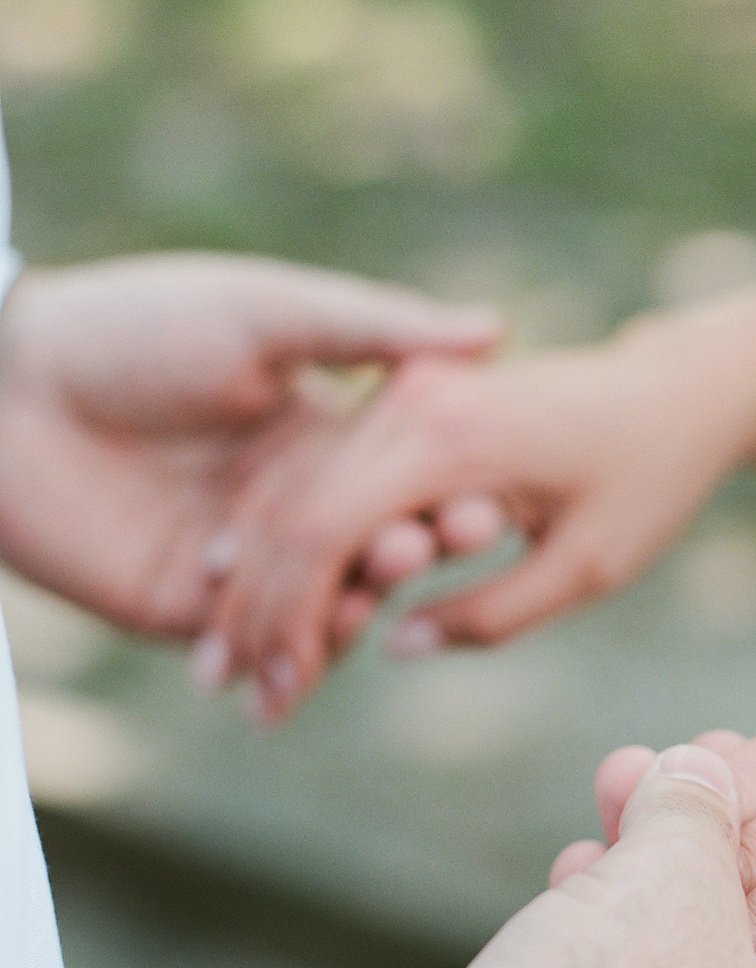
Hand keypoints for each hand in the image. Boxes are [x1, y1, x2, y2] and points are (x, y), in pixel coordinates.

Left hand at [0, 254, 499, 658]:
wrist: (7, 386)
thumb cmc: (140, 325)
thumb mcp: (271, 312)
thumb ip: (377, 330)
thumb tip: (496, 328)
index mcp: (317, 431)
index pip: (401, 477)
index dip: (443, 491)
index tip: (487, 498)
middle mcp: (287, 499)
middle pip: (370, 544)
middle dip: (412, 546)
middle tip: (444, 538)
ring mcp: (241, 558)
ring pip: (321, 603)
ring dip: (359, 603)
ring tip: (378, 584)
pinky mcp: (186, 608)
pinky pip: (255, 645)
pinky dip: (291, 655)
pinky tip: (316, 648)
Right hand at [201, 317, 755, 721]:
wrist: (674, 394)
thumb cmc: (648, 481)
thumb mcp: (588, 567)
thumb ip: (491, 614)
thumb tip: (392, 645)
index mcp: (453, 436)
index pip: (327, 528)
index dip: (290, 617)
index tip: (278, 691)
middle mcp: (411, 398)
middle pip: (293, 507)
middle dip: (256, 605)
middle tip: (237, 692)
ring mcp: (402, 389)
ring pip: (296, 485)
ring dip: (260, 573)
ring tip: (236, 663)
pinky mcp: (403, 397)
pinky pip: (326, 469)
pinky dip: (291, 536)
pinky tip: (262, 600)